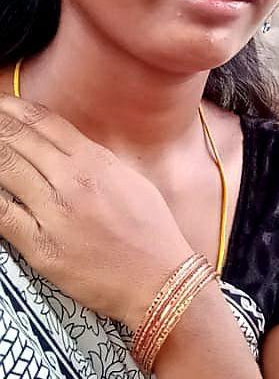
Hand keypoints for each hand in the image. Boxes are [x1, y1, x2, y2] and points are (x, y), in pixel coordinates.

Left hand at [0, 94, 192, 330]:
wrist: (159, 278)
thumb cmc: (151, 230)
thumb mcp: (130, 180)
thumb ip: (95, 159)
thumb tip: (64, 146)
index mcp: (96, 161)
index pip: (44, 122)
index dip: (15, 108)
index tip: (1, 103)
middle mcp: (73, 180)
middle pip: (19, 139)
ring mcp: (55, 213)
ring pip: (5, 169)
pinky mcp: (41, 247)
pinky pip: (2, 214)